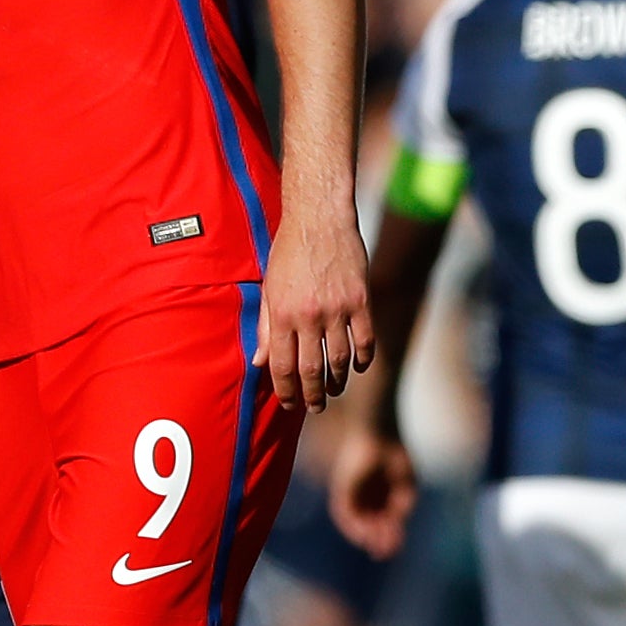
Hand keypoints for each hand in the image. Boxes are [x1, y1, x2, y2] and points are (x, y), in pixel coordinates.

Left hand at [255, 205, 374, 413]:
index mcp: (281, 313)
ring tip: (333, 391)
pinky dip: (363, 360)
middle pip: (311, 370)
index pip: (282, 366)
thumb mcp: (269, 287)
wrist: (319, 218)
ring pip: (340, 361)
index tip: (289, 404)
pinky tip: (357, 368)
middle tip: (315, 407)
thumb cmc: (288, 251)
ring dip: (337, 383)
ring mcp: (338, 309)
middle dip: (312, 396)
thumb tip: (259, 362)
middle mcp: (309, 315)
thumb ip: (265, 327)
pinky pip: (366, 341)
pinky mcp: (361, 301)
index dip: (285, 392)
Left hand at [329, 428, 416, 558]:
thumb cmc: (397, 457)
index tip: (394, 550)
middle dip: (377, 540)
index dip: (388, 539)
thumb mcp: (406, 487)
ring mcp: (353, 493)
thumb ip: (401, 507)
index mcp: (382, 497)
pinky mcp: (342, 488)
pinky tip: (363, 534)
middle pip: (370, 526)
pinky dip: (351, 526)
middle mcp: (366, 498)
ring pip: (356, 522)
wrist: (380, 434)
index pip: (383, 524)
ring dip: (365, 536)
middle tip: (384, 553)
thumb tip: (396, 526)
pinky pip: (341, 513)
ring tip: (375, 545)